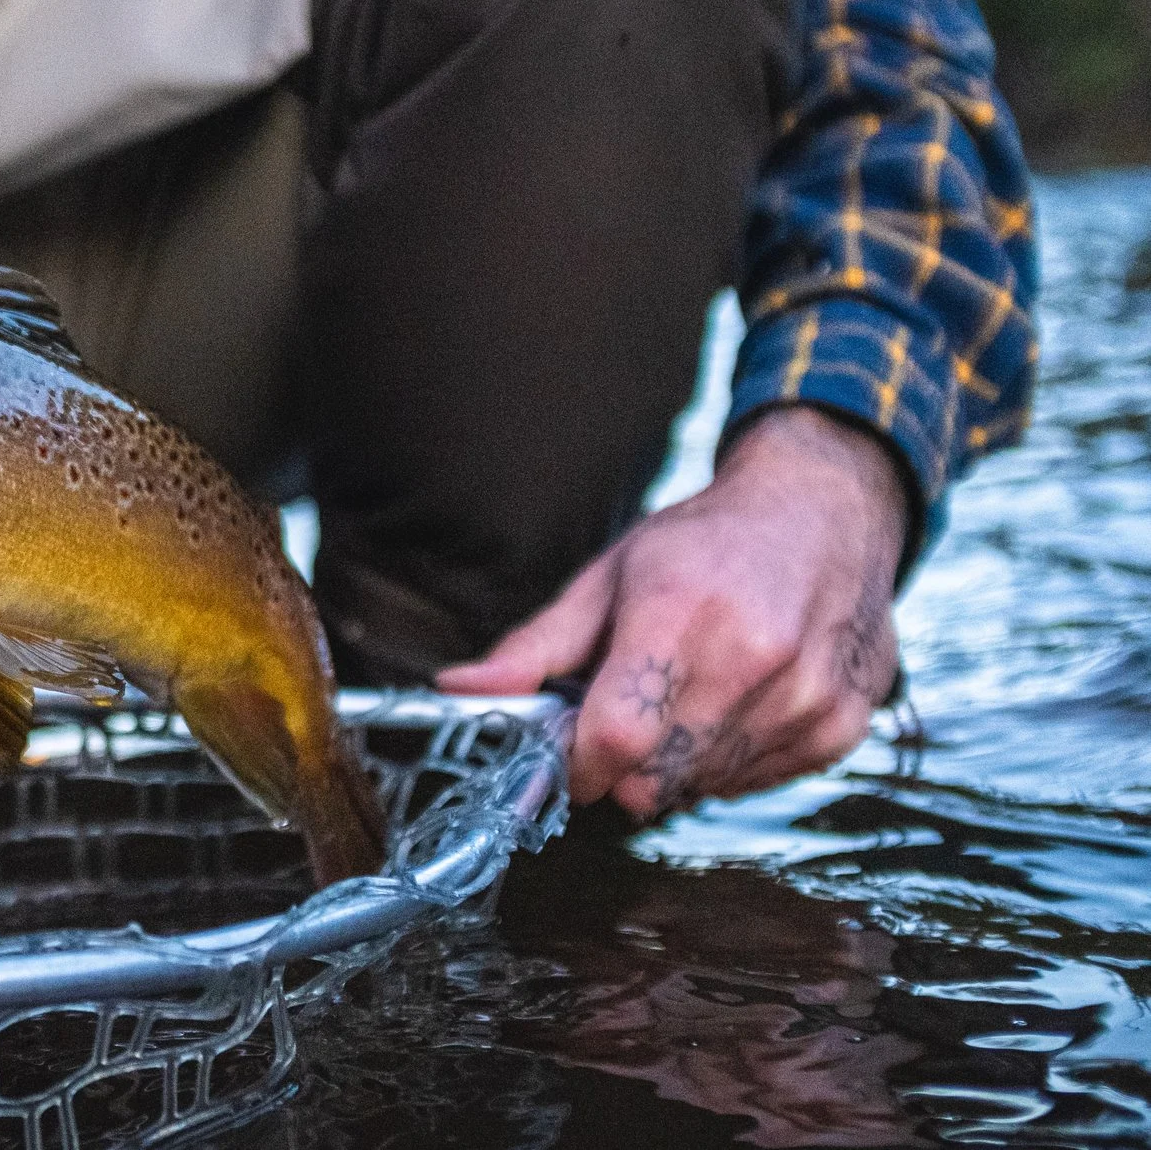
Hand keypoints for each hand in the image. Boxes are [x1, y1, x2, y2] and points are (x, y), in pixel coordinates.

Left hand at [438, 405, 910, 817]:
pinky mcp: (838, 726)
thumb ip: (535, 647)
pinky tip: (732, 703)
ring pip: (700, 786)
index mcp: (680, 611)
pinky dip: (726, 761)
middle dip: (620, 765)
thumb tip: (459, 690)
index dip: (577, 764)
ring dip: (673, 762)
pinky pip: (752, 783)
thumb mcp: (611, 575)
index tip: (567, 754)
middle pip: (654, 775)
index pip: (617, 736)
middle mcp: (752, 657)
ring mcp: (804, 696)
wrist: (826, 512)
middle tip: (624, 714)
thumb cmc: (708, 542)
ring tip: (686, 692)